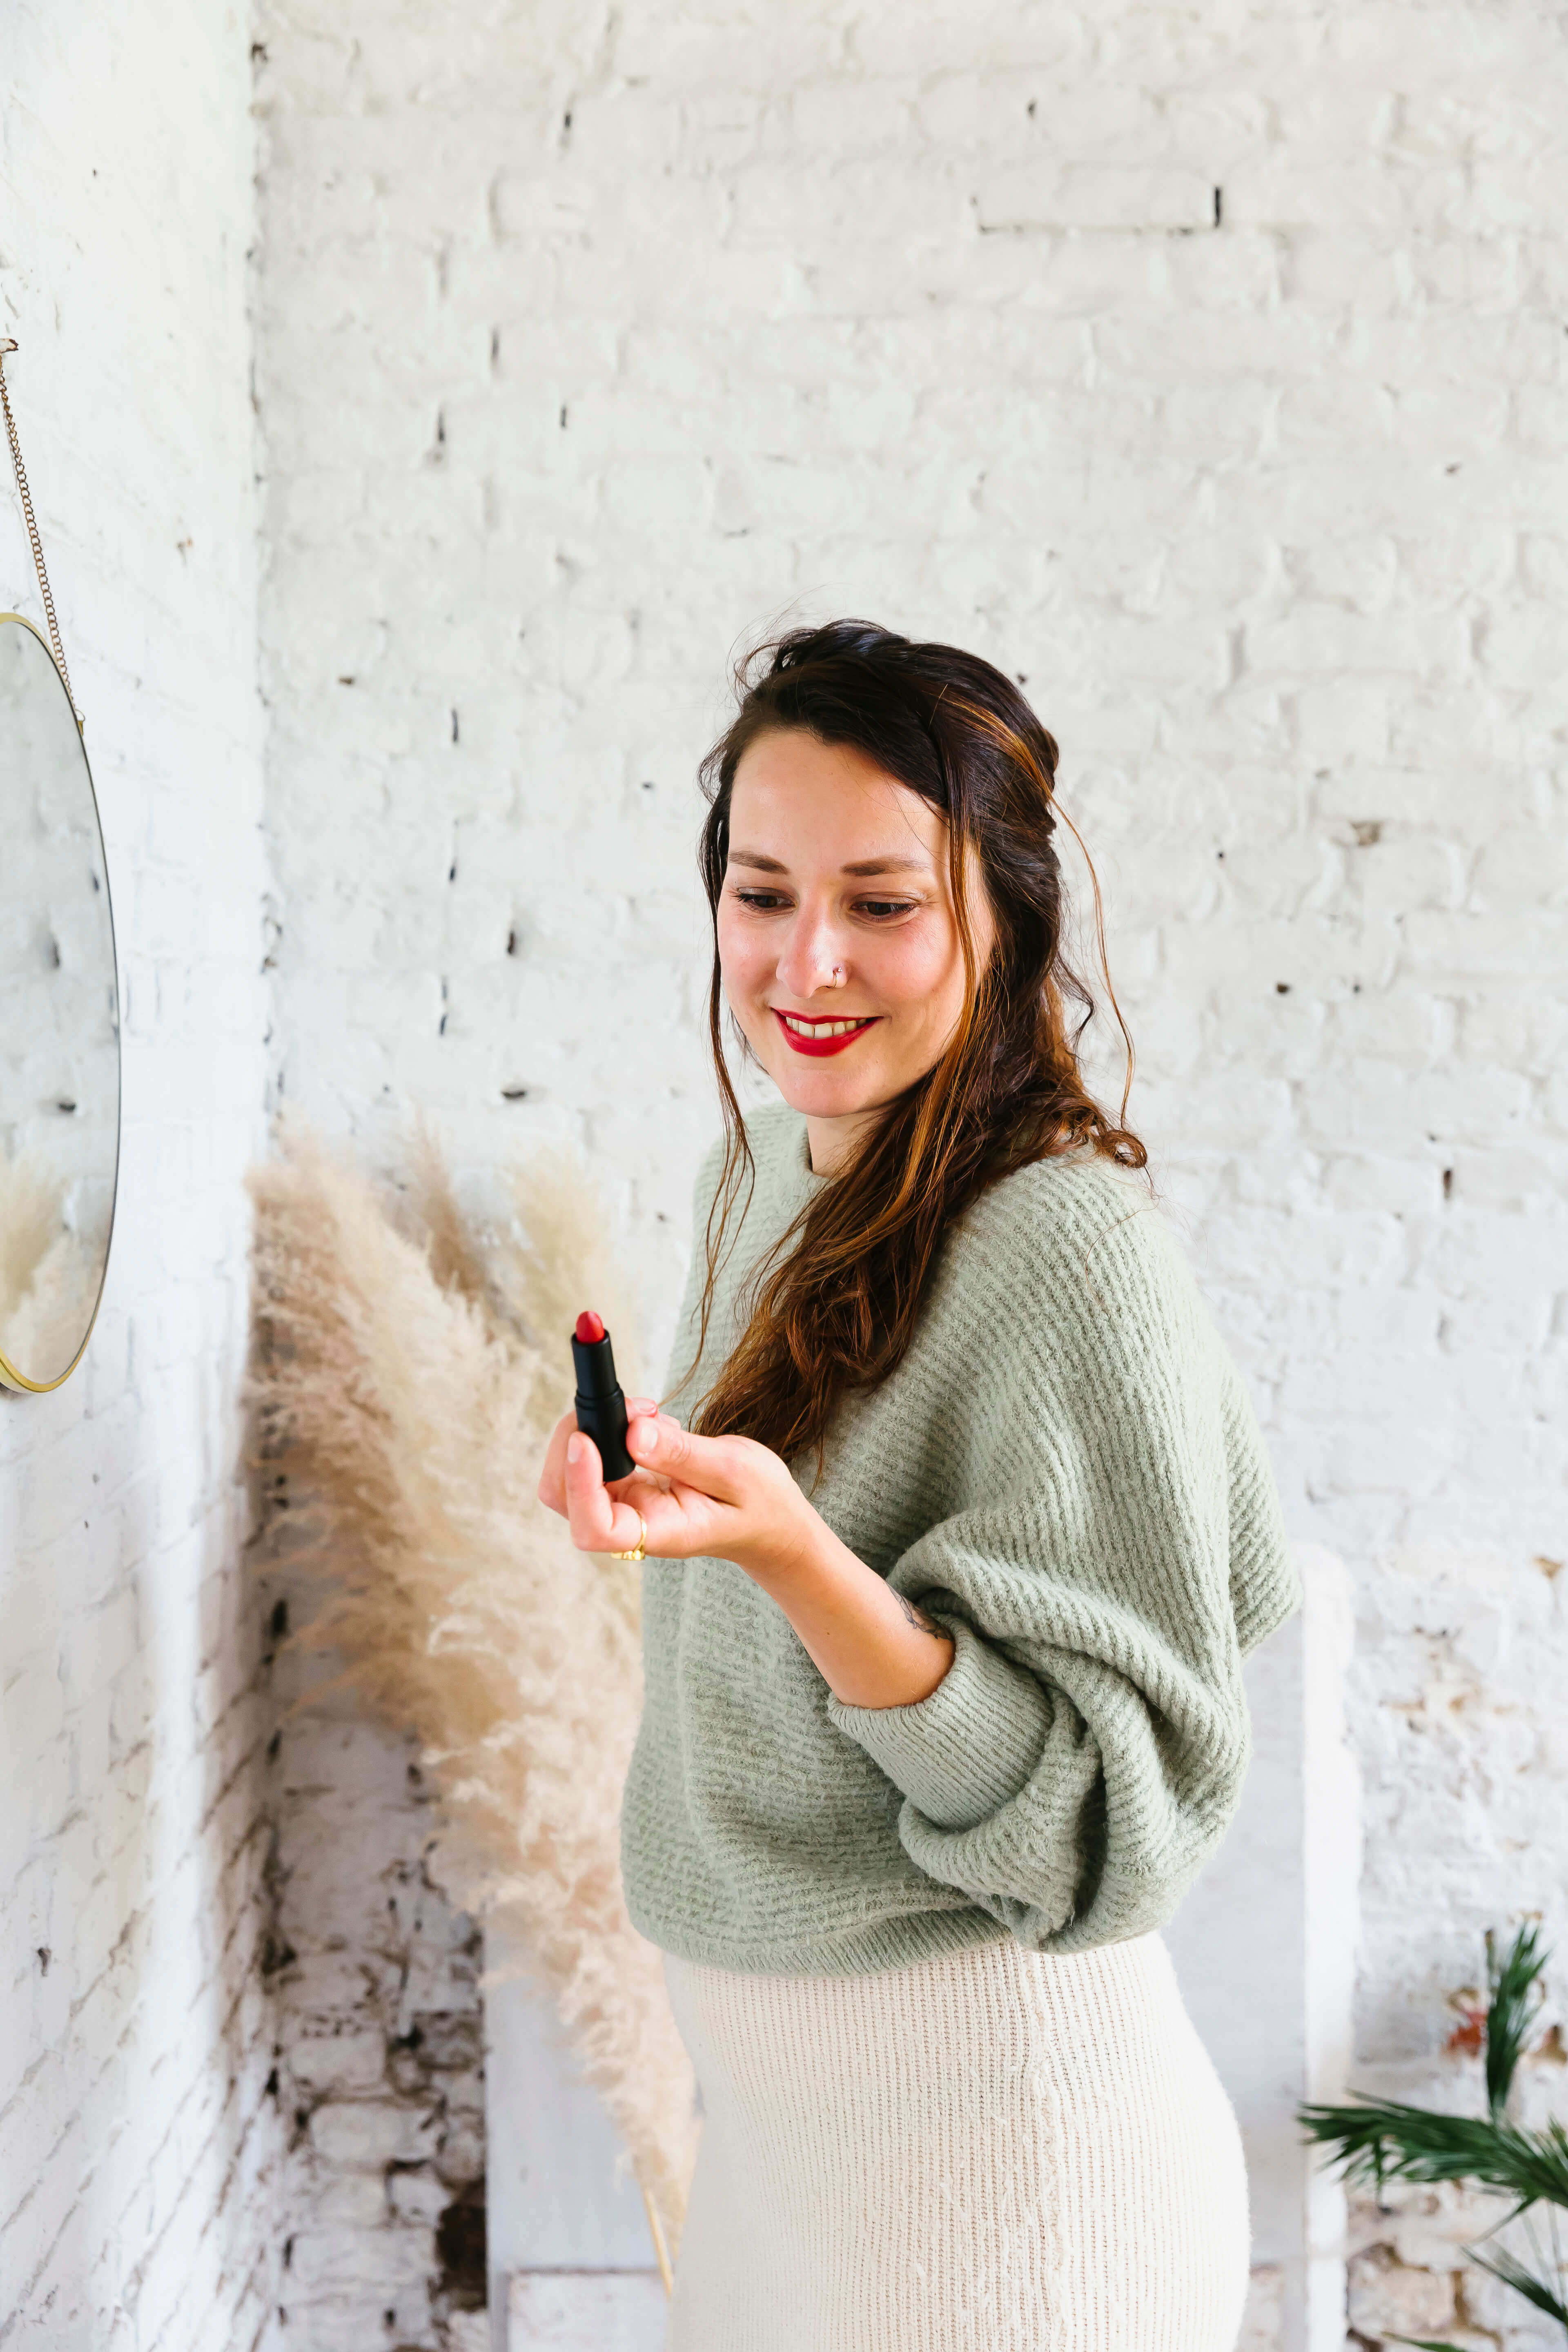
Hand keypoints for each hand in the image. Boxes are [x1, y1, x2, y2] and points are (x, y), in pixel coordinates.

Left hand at [537, 1403, 953, 1708]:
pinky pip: (595, 1454)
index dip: (578, 1484)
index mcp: (657, 1535)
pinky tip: (654, 1423)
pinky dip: (611, 1426)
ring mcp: (623, 1505)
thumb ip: (682, 1454)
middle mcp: (630, 1524)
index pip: (594, 1527)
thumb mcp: (735, 1471)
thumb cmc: (760, 1504)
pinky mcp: (625, 1484)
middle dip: (576, 1439)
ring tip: (648, 1412)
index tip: (586, 1438)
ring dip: (594, 1428)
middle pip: (563, 1495)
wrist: (770, 1521)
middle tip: (625, 1404)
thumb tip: (631, 1431)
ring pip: (570, 1471)